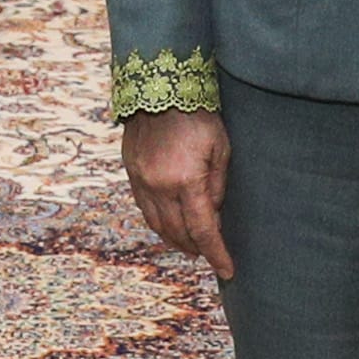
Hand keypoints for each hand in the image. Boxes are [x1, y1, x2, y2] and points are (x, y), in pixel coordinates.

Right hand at [123, 112, 234, 278]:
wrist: (158, 87)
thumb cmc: (197, 115)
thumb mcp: (221, 148)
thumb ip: (218, 184)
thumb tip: (214, 214)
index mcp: (186, 181)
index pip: (203, 230)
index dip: (216, 253)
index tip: (227, 270)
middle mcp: (159, 187)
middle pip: (179, 233)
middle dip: (197, 249)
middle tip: (212, 257)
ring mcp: (142, 181)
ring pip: (158, 225)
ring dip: (176, 240)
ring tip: (191, 246)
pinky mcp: (131, 173)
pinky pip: (145, 209)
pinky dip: (159, 224)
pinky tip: (170, 225)